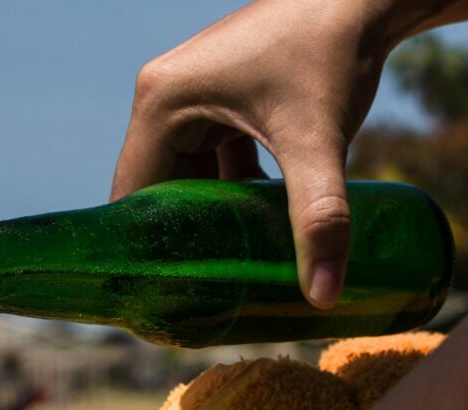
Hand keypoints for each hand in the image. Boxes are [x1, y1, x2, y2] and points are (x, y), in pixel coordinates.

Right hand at [112, 0, 397, 307]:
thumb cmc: (335, 52)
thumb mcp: (318, 141)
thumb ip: (318, 218)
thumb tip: (323, 295)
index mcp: (162, 102)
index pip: (132, 196)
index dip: (145, 251)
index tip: (161, 299)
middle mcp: (163, 97)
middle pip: (154, 192)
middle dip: (178, 242)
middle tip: (197, 297)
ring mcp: (188, 97)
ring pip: (182, 180)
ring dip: (204, 222)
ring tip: (222, 274)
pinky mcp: (216, 100)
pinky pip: (207, 162)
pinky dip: (226, 197)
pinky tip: (251, 230)